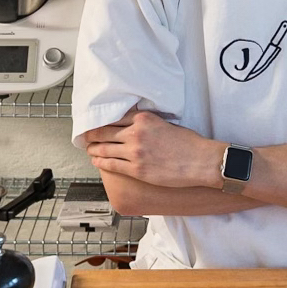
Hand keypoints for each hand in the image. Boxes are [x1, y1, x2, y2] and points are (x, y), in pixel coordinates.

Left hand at [84, 110, 219, 188]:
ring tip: (89, 149)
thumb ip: (146, 122)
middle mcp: (135, 133)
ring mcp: (134, 152)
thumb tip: (133, 123)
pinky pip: (111, 164)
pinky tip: (96, 160)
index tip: (94, 124)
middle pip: (104, 132)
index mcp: (143, 119)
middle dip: (92, 135)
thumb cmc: (188, 143)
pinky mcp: (136, 169)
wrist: (200, 162)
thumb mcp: (165, 122)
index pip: (114, 117)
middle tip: (85, 137)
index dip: (100, 121)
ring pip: (104, 149)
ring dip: (94, 149)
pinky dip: (101, 162)